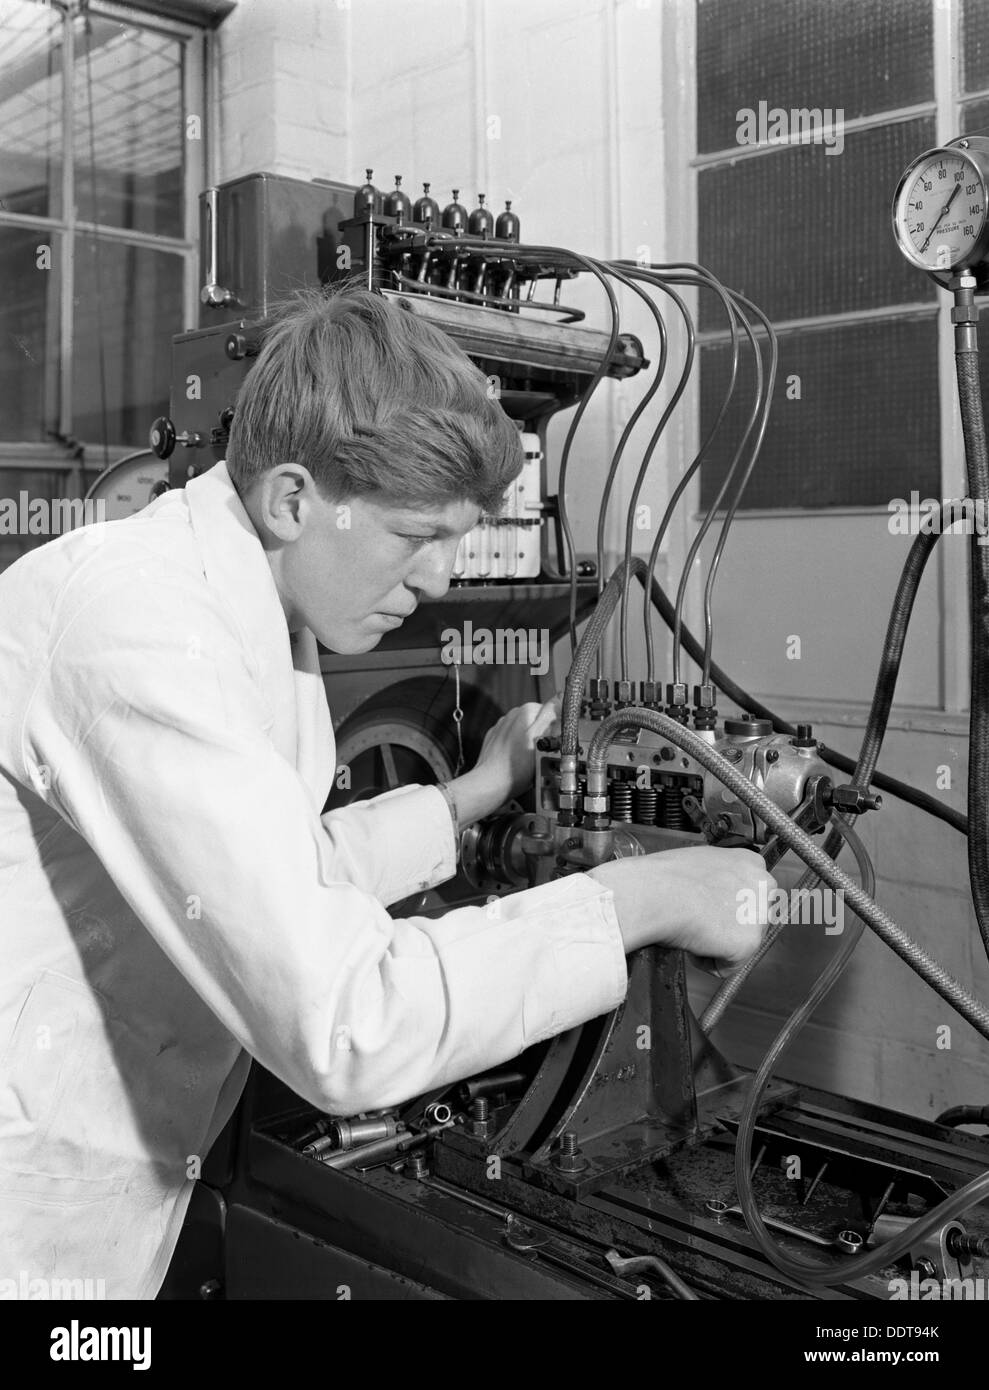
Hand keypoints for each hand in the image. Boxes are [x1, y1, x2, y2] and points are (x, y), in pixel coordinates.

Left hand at [452, 696, 559, 818]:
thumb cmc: (516, 769)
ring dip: (530, 742)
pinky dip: (517, 748)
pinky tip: (518, 761)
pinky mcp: (494, 739)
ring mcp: (501, 727)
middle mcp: (511, 715)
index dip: (556, 727)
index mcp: (525, 711)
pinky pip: (512, 740)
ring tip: (531, 760)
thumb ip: (550, 717)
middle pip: (537, 721)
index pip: (551, 710)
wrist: (490, 784)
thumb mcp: (542, 741)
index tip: (556, 741)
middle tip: (544, 754)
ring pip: (524, 731)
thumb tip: (559, 698)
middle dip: (543, 735)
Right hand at [587, 846, 774, 975]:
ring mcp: (759, 915)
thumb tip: (713, 895)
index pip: (752, 891)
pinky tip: (692, 944)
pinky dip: (708, 963)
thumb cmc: (666, 876)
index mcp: (751, 862)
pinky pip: (729, 966)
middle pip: (752, 918)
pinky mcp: (749, 943)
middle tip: (699, 922)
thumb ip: (718, 877)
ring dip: (716, 944)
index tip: (710, 908)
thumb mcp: (700, 863)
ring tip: (692, 930)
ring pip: (740, 943)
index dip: (729, 904)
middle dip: (727, 926)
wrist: (657, 893)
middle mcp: (764, 885)